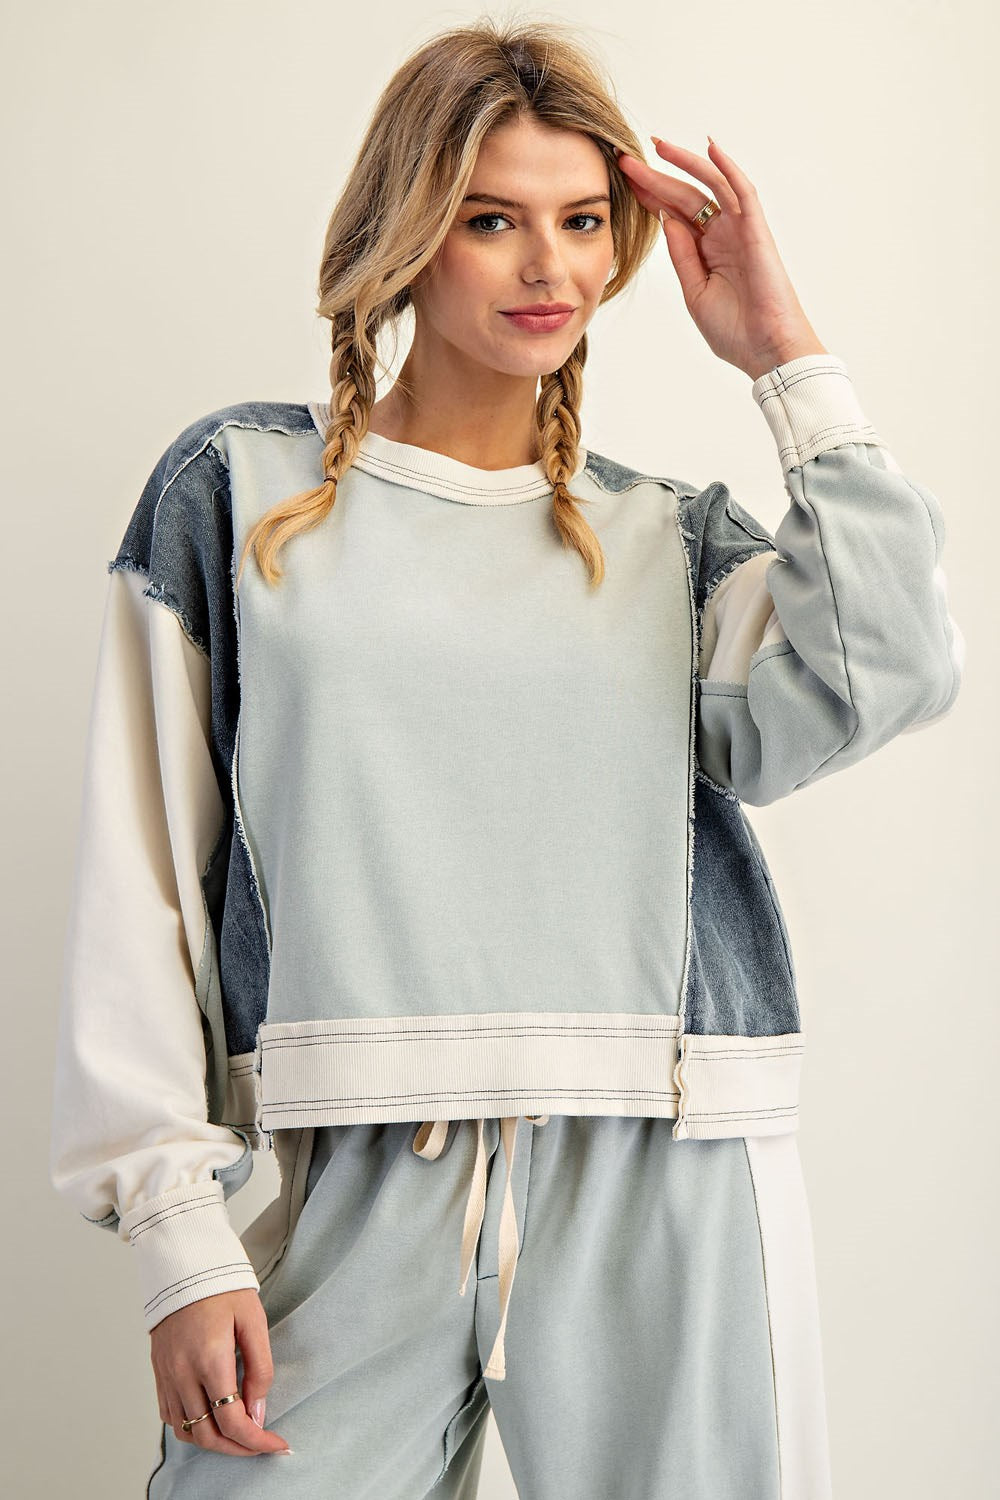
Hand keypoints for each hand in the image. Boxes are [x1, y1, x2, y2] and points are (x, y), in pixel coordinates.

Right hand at [150, 1289, 291, 1457]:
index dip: (257, 1441)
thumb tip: (258, 1413)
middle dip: (238, 1449)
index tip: (277, 1445)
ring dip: (215, 1442)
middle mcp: (183, 1374)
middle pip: (209, 1436)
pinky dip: (193, 1428)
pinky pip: (172, 1417)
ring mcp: (167, 1376)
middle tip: (261, 1445)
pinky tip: (212, 1420)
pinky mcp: (159, 1374)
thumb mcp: (254, 1321)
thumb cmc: (223, 1290)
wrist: (184, 1267)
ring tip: (240, 1436)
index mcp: (210, 1360)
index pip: (232, 1421)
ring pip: (188, 1432)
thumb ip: (260, 1369)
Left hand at [617, 136, 827, 379]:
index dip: (649, 197)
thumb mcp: (695, 292)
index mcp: (705, 253)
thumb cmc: (734, 331)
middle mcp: (722, 236)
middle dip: (655, 178)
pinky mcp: (756, 230)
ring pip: (710, 186)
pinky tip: (709, 148)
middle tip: (626, 160)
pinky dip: (728, 169)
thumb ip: (682, 256)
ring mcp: (739, 231)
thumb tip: (665, 219)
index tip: (624, 182)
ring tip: (657, 146)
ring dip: (685, 163)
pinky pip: (743, 192)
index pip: (673, 216)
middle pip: (685, 197)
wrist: (766, 350)